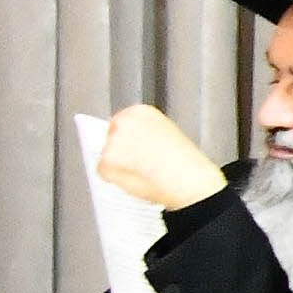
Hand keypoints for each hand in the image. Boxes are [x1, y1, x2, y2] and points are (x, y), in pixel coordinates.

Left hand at [96, 105, 229, 213]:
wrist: (187, 180)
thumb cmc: (184, 163)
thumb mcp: (168, 134)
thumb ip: (146, 132)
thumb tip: (133, 141)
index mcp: (141, 112)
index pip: (122, 122)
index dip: (131, 138)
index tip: (138, 147)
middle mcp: (124, 122)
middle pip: (111, 137)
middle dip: (122, 150)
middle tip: (141, 161)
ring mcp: (112, 142)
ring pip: (107, 155)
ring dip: (120, 165)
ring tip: (143, 171)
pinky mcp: (106, 162)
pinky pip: (105, 173)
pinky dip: (117, 179)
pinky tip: (136, 178)